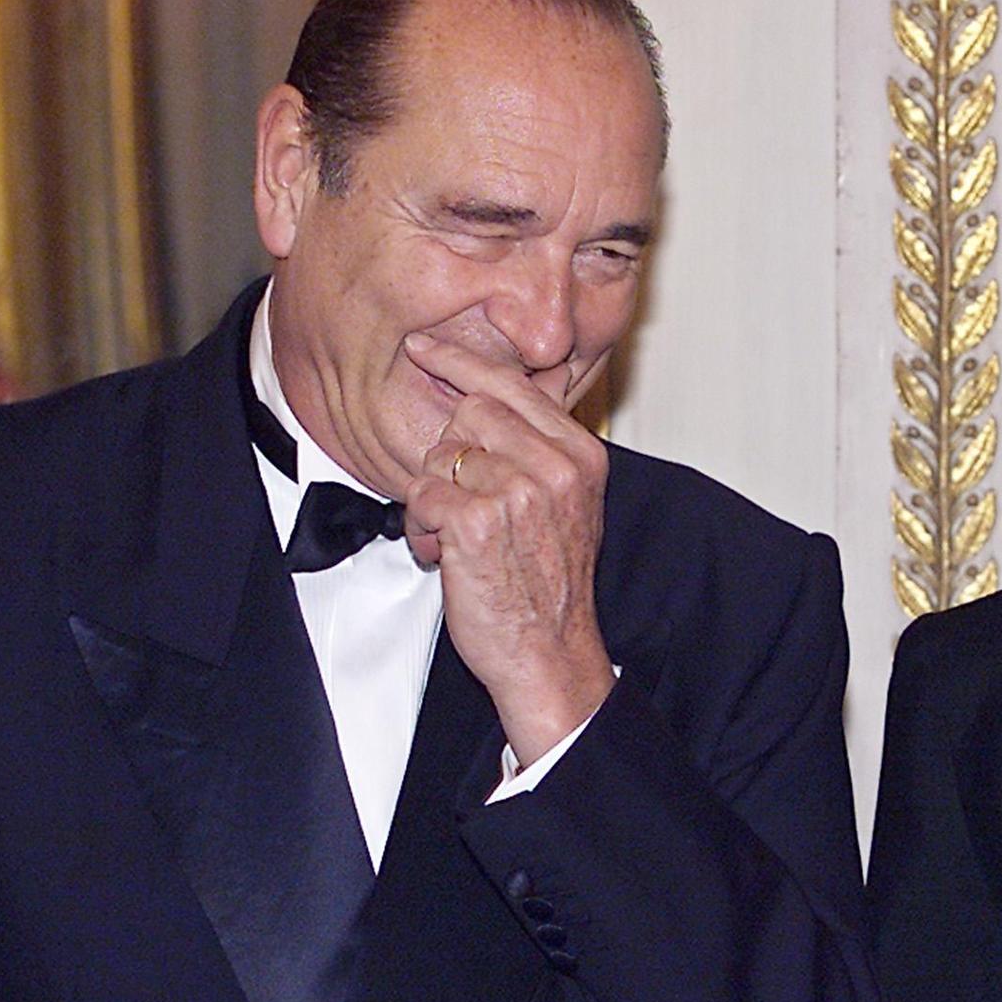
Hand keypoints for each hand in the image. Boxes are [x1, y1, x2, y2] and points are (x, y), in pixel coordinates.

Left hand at [401, 332, 615, 764]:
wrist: (550, 652)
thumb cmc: (551, 585)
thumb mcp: (569, 505)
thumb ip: (540, 452)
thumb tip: (487, 399)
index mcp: (580, 455)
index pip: (513, 385)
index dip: (461, 362)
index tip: (425, 348)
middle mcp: (555, 466)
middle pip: (470, 413)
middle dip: (449, 454)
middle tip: (459, 500)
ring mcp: (517, 492)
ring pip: (440, 456)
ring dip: (433, 498)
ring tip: (456, 538)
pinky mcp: (476, 522)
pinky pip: (422, 495)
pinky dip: (421, 528)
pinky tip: (444, 555)